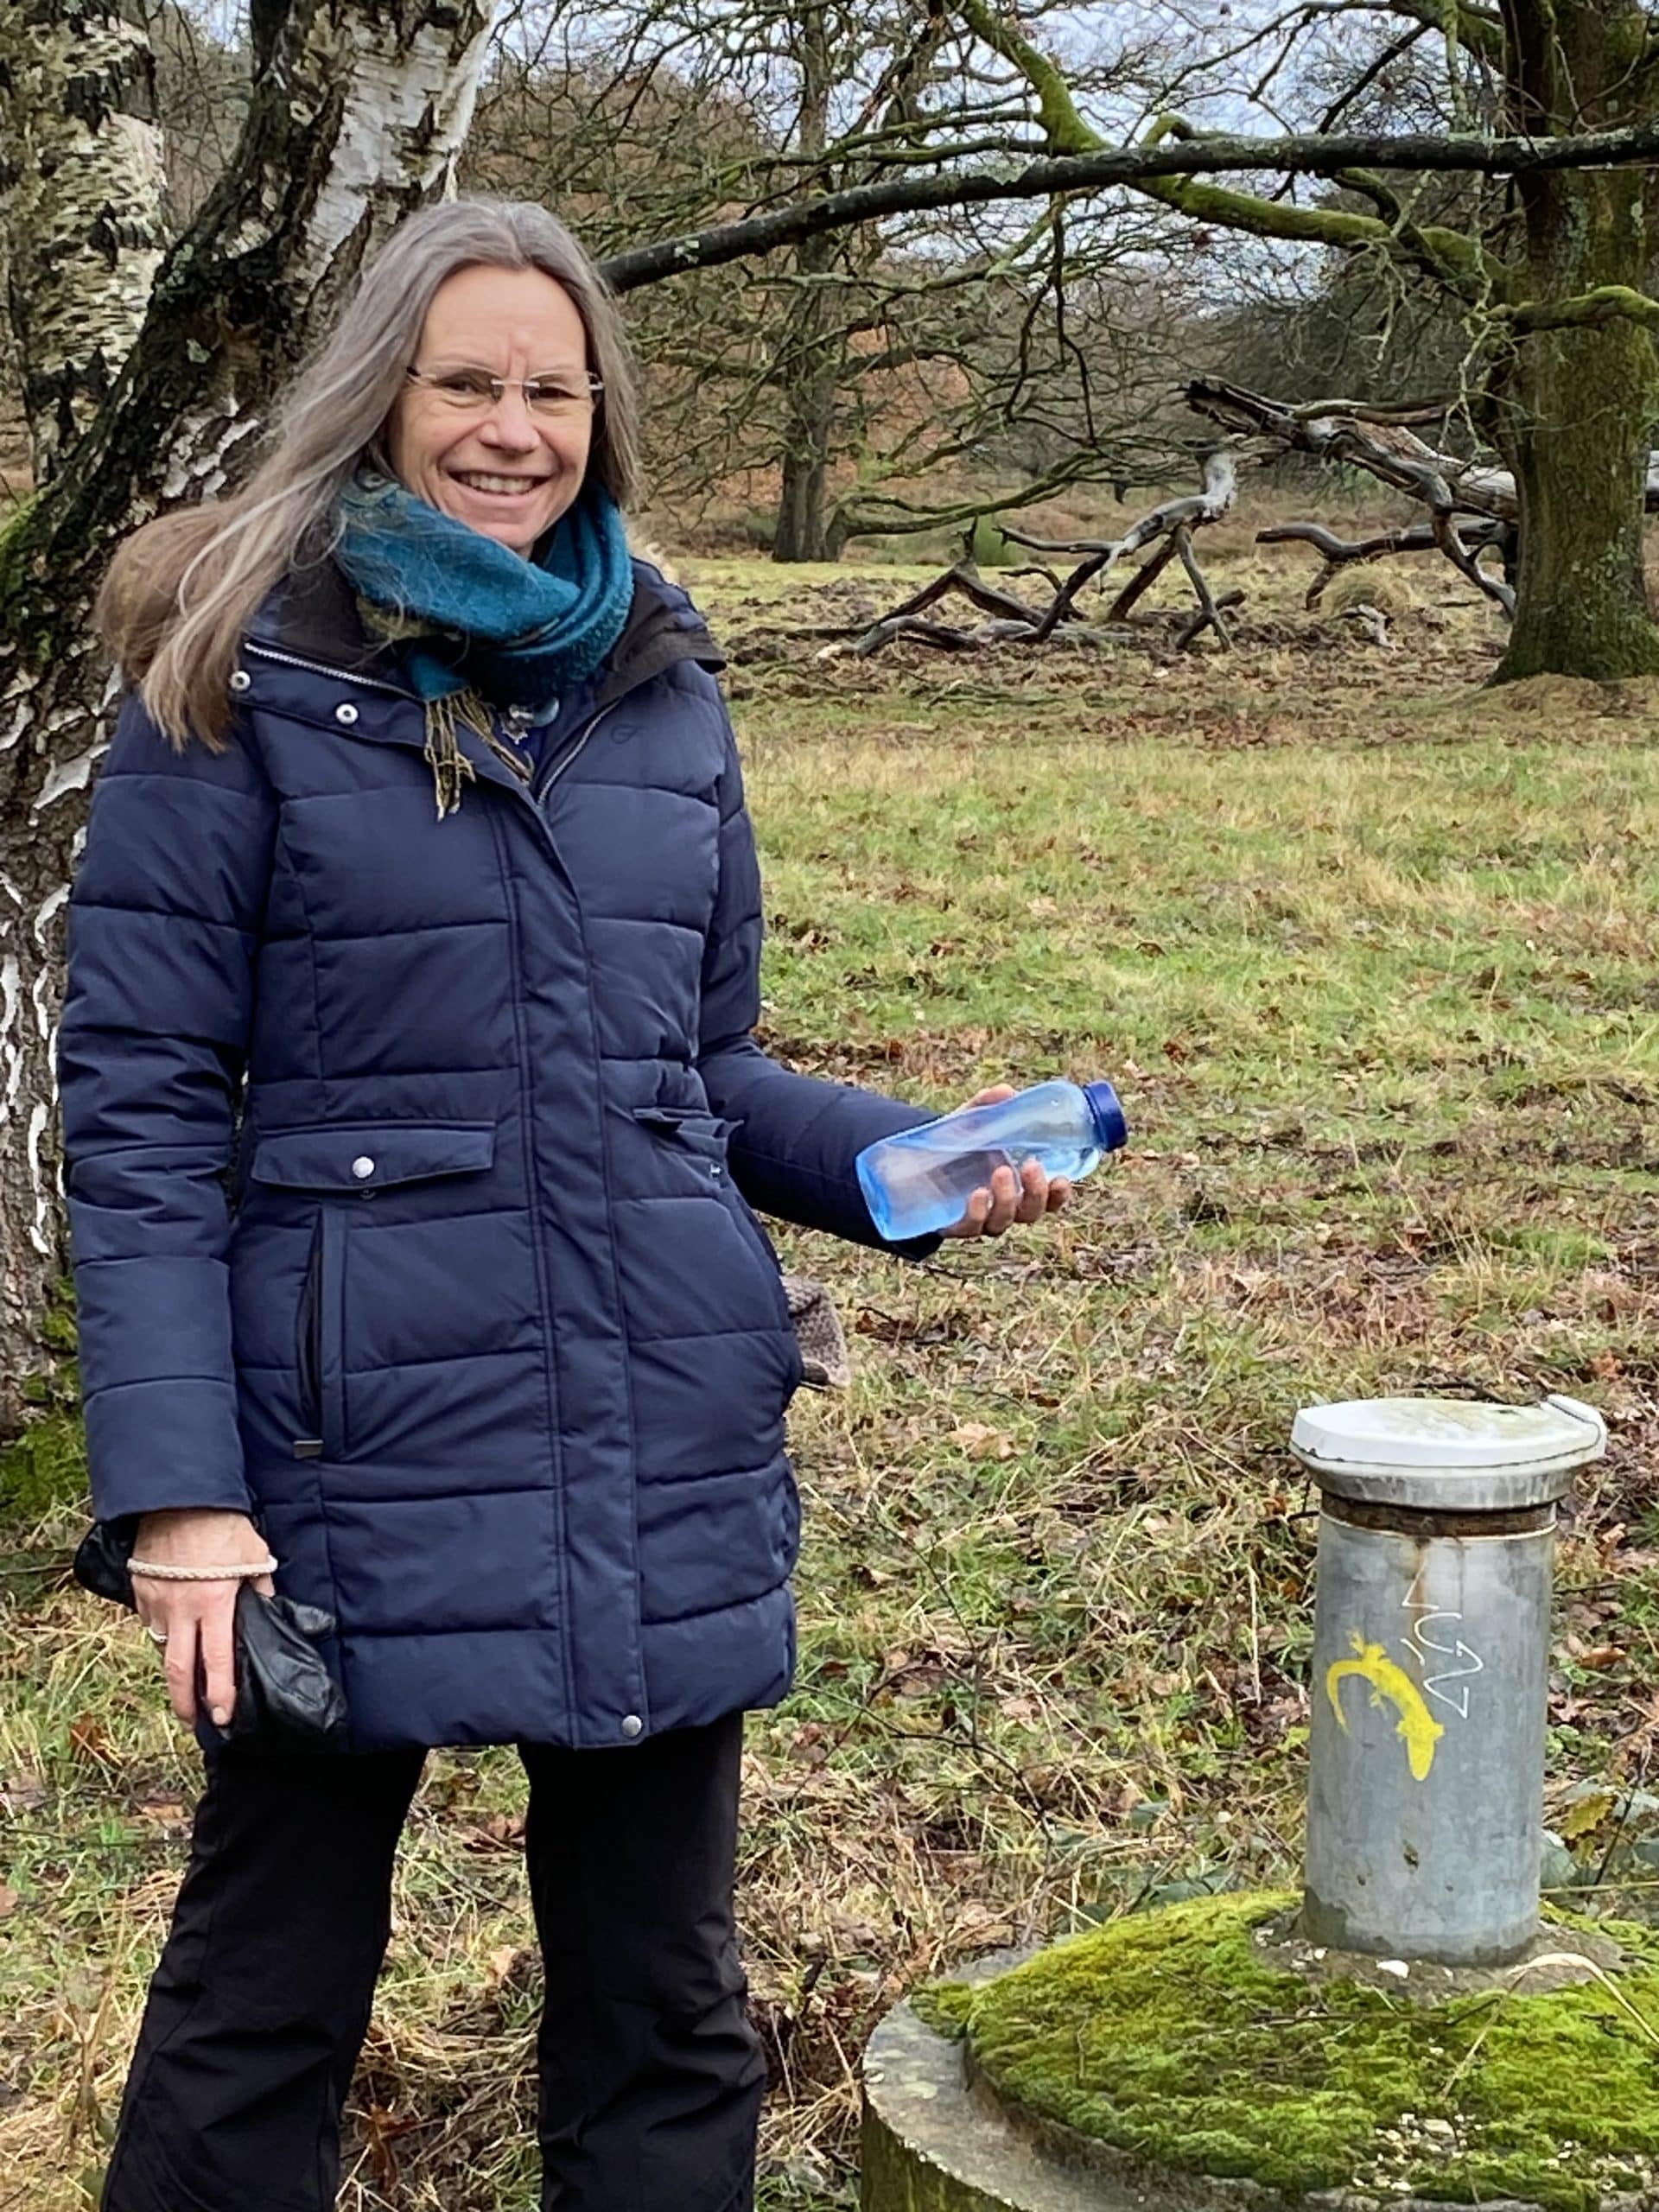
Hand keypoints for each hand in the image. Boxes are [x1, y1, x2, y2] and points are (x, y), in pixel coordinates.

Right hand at [131, 1508, 273, 1730]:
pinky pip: (150, 1621)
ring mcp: (156, 1602)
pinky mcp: (139, 1591)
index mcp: (215, 1603)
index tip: (222, 1716)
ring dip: (173, 1665)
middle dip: (185, 1701)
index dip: (219, 1693)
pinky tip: (172, 1632)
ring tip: (185, 1679)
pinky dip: (161, 1632)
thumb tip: (267, 1612)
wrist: (179, 1498)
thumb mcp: (255, 1556)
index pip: (217, 1660)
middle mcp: (182, 1609)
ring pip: (161, 1646)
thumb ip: (260, 1589)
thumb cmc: (223, 1525)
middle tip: (193, 1719)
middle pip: (178, 1669)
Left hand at [940, 1084, 1072, 1238]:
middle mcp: (1002, 1206)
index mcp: (1016, 1186)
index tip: (1063, 1178)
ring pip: (1003, 1221)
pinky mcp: (954, 1224)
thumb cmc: (953, 1145)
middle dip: (1036, 1193)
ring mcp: (979, 1218)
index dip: (1059, 1195)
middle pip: (1030, 1212)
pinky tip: (977, 1194)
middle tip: (1031, 1166)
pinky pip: (971, 1226)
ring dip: (1007, 1198)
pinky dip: (978, 1212)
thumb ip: (987, 1106)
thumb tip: (1006, 1091)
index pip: (1048, 1199)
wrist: (911, 1166)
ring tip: (1001, 1171)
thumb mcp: (969, 1122)